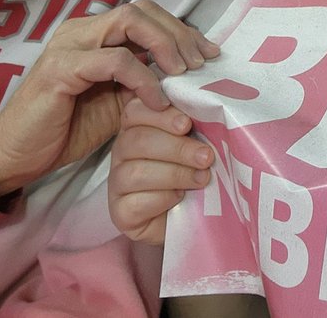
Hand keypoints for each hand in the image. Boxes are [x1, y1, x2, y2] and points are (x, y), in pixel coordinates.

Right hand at [0, 0, 218, 200]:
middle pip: (143, 11)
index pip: (148, 14)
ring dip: (165, 45)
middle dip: (179, 33)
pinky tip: (157, 99)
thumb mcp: (120, 99)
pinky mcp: (60, 69)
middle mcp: (82, 30)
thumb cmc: (69, 126)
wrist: (20, 154)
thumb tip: (192, 75)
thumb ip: (147, 80)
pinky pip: (114, 60)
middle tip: (201, 62)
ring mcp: (69, 45)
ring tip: (184, 74)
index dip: (182, 30)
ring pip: (129, 22)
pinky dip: (142, 77)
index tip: (209, 53)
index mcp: (96, 33)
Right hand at [109, 98, 214, 244]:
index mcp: (138, 127)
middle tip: (206, 157)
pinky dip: (162, 198)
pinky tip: (179, 197)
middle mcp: (122, 152)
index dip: (160, 116)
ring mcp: (116, 184)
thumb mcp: (196, 143)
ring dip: (175, 174)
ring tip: (202, 178)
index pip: (135, 111)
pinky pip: (135, 202)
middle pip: (138, 141)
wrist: (191, 215)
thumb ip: (193, 128)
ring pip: (135, 172)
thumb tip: (209, 114)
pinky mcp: (120, 213)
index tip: (187, 124)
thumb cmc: (193, 170)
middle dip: (178, 148)